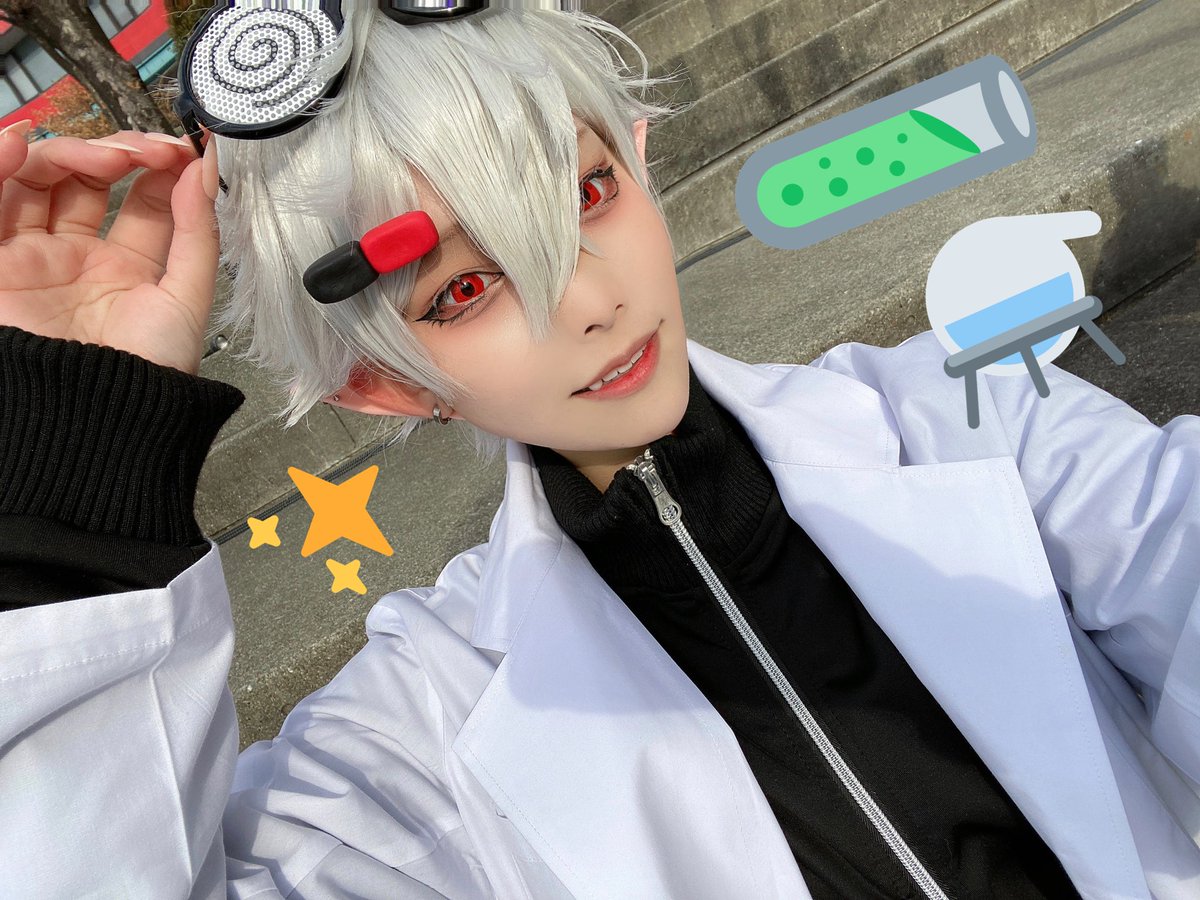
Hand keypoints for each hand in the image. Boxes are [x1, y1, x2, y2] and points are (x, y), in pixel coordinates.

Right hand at [0, 127, 218, 375]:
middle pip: (85, 179)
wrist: (97, 418)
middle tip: (146, 152)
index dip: (160, 166)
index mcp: (129, 270)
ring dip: (70, 152)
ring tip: (107, 157)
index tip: (182, 150)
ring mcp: (34, 258)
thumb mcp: (186, 300)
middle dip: (117, 152)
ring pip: (36, 179)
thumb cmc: (143, 378)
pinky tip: (16, 142)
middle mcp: (78, 259)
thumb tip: (205, 171)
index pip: (141, 197)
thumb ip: (198, 233)